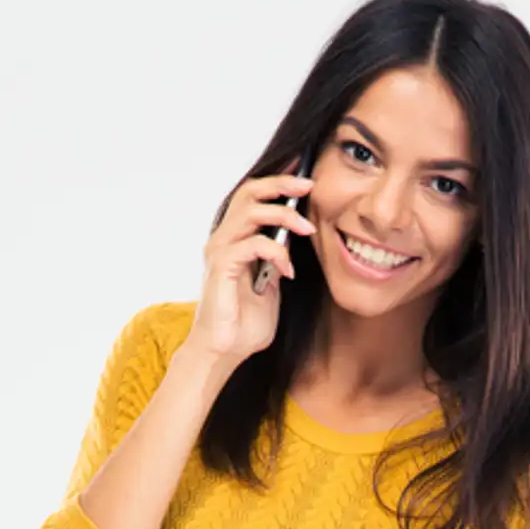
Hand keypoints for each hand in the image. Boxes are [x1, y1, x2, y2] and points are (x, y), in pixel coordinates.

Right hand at [190, 160, 317, 365]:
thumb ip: (277, 265)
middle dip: (281, 185)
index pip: (253, 198)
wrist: (223, 353)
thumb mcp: (270, 289)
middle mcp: (224, 239)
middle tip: (309, 185)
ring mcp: (220, 250)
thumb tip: (291, 246)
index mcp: (235, 240)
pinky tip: (288, 271)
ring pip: (251, 212)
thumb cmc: (244, 326)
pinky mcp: (221, 265)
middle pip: (249, 193)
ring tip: (308, 230)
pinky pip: (252, 244)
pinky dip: (277, 253)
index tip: (303, 175)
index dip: (276, 182)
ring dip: (284, 216)